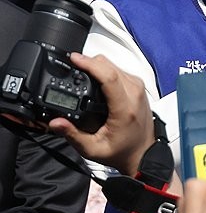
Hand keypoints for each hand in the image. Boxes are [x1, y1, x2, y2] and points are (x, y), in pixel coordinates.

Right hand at [48, 53, 155, 176]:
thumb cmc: (122, 151)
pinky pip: (120, 70)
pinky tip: (94, 75)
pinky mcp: (138, 87)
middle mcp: (135, 93)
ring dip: (97, 65)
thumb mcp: (93, 149)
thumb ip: (73, 135)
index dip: (90, 65)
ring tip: (80, 68)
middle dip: (89, 62)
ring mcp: (138, 88)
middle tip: (71, 63)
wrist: (143, 153)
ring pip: (116, 65)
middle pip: (111, 67)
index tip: (75, 59)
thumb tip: (55, 122)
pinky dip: (105, 69)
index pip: (109, 77)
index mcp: (125, 108)